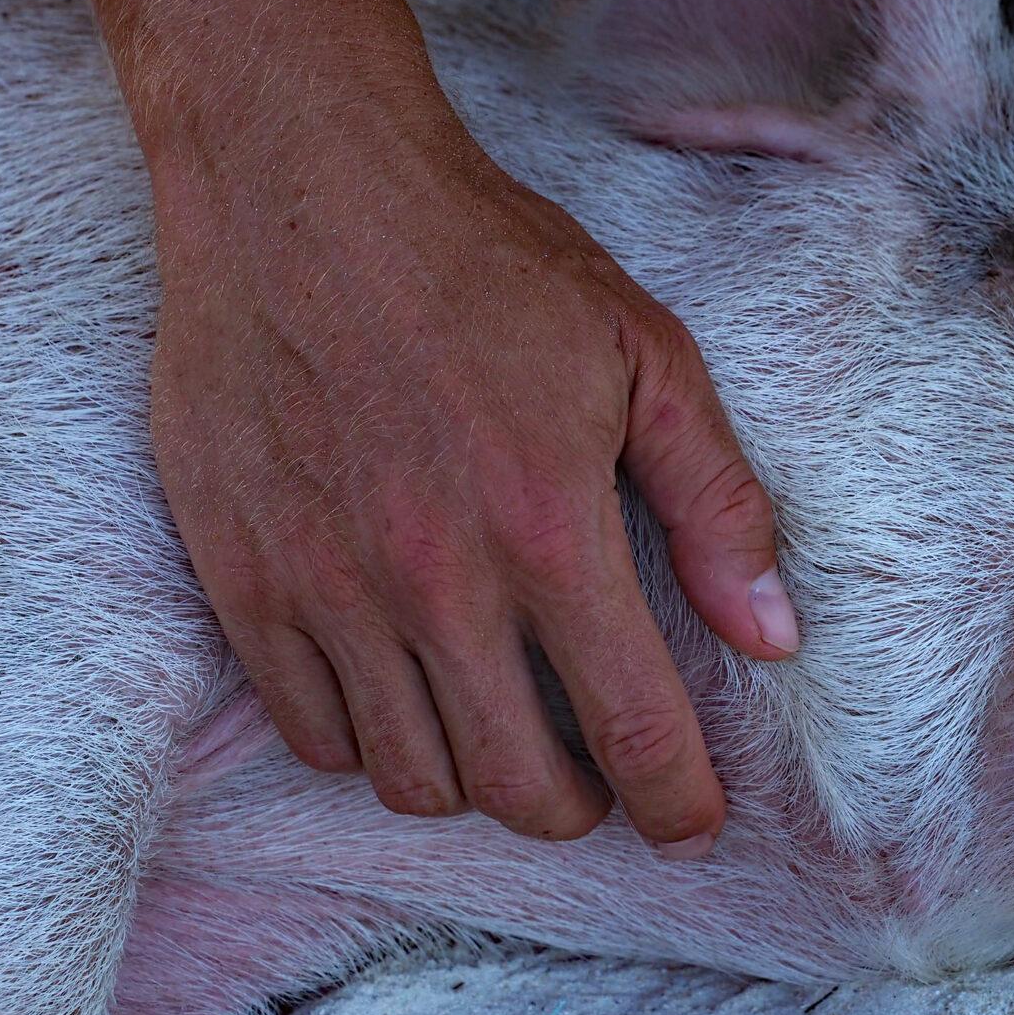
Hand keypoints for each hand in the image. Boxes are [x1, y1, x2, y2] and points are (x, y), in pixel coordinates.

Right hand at [147, 106, 797, 855]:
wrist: (301, 187)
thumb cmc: (482, 259)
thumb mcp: (640, 351)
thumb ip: (714, 499)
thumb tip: (770, 635)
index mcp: (547, 523)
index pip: (632, 726)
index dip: (675, 803)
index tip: (690, 826)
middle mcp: (433, 578)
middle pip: (516, 788)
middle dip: (576, 810)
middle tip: (592, 779)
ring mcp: (325, 585)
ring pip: (408, 778)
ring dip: (472, 784)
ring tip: (496, 733)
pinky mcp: (243, 575)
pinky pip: (308, 731)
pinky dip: (368, 744)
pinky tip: (402, 691)